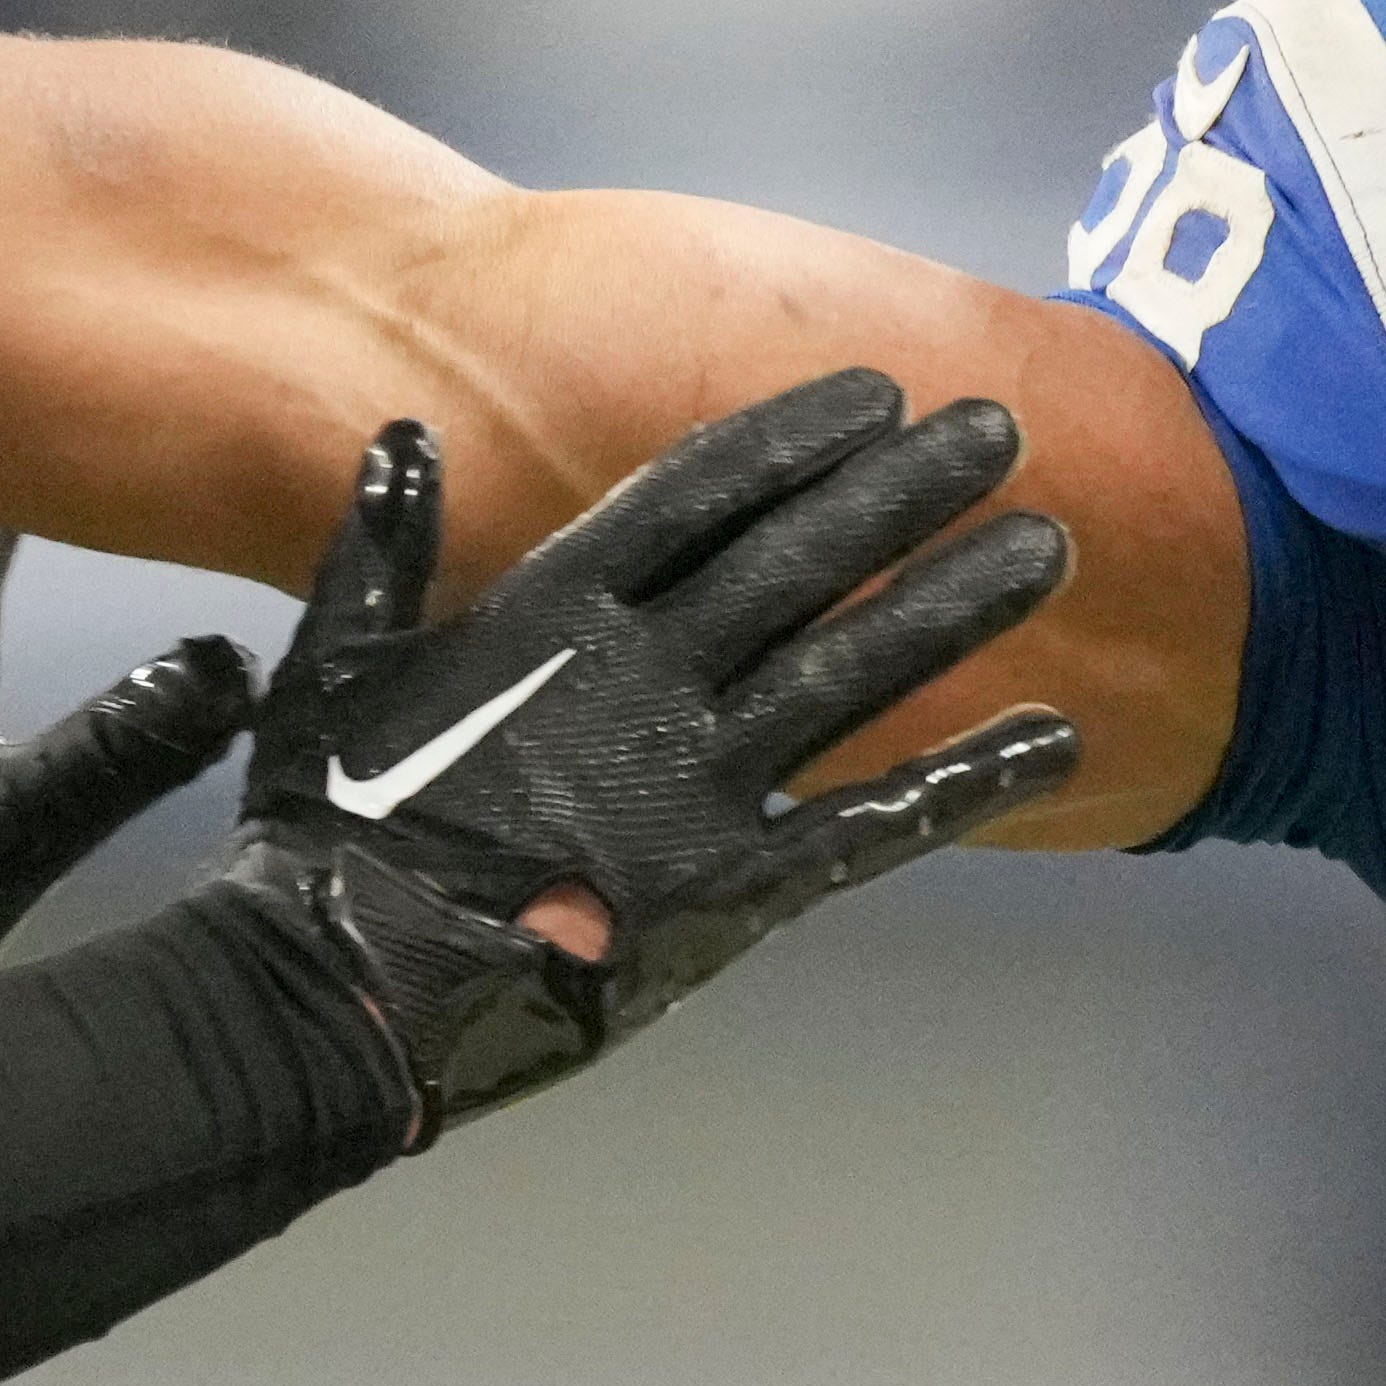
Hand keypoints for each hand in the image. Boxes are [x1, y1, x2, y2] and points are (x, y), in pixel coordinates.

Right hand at [212, 374, 1077, 1135]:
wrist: (347, 993)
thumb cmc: (326, 833)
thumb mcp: (331, 665)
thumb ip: (380, 546)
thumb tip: (406, 437)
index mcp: (551, 614)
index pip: (701, 491)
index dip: (797, 436)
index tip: (878, 391)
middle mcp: (645, 678)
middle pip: (804, 557)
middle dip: (908, 488)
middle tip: (1000, 428)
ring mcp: (697, 783)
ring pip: (860, 667)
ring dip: (961, 601)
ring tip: (1049, 544)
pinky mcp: (735, 888)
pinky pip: (879, 822)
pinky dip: (972, 778)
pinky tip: (1059, 736)